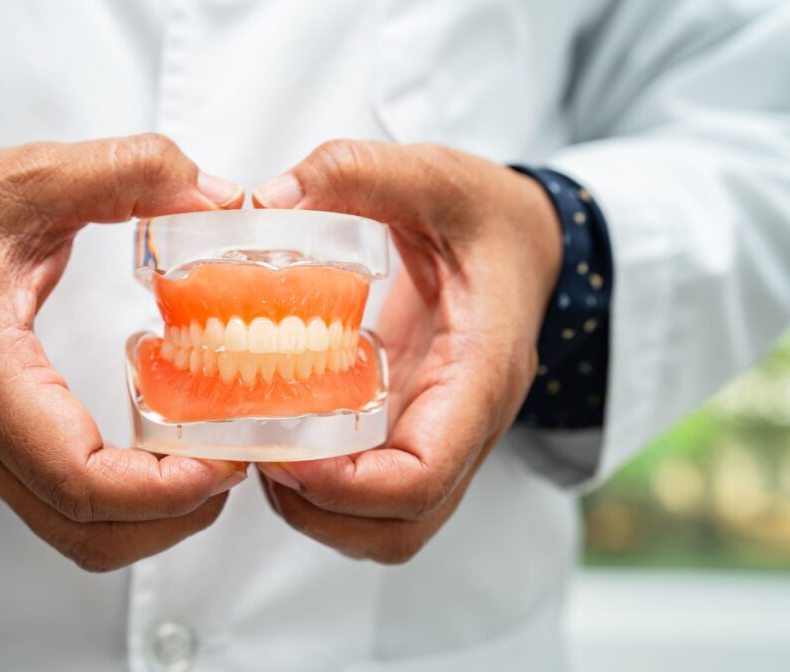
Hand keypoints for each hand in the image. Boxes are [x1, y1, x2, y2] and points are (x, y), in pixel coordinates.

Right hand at [0, 134, 247, 570]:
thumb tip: (216, 193)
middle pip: (87, 530)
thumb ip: (122, 172)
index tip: (228, 457)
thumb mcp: (26, 176)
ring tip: (214, 463)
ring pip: (81, 536)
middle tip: (237, 459)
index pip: (75, 475)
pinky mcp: (1, 451)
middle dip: (177, 511)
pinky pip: (69, 509)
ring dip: (157, 519)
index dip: (163, 486)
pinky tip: (169, 455)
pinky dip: (131, 504)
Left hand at [252, 140, 559, 562]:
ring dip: (319, 509)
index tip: (281, 453)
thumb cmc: (490, 215)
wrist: (532, 242)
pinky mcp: (418, 429)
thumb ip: (357, 171)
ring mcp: (444, 433)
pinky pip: (378, 493)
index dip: (347, 486)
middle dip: (320, 509)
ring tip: (265, 452)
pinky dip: (325, 489)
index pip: (426, 475)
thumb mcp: (434, 174)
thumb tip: (268, 200)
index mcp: (481, 370)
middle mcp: (466, 422)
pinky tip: (285, 436)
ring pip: (391, 524)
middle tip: (259, 454)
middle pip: (402, 523)